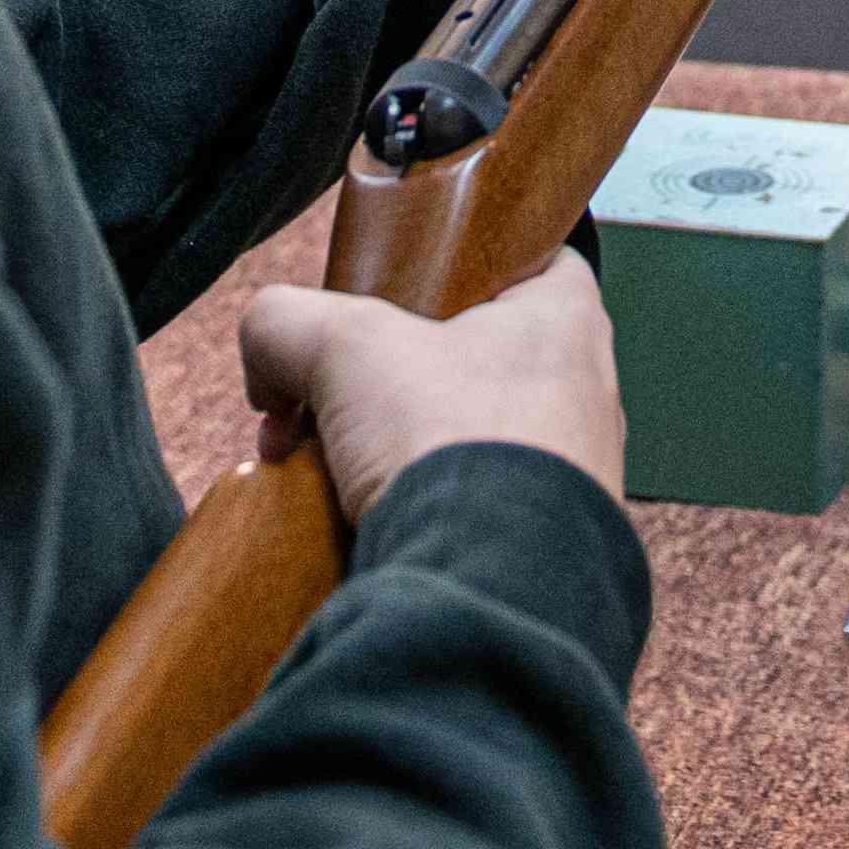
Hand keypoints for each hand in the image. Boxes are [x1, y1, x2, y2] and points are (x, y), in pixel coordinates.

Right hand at [242, 255, 625, 511]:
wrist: (484, 591)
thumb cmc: (452, 444)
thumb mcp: (344, 348)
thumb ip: (287, 323)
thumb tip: (265, 348)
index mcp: (567, 320)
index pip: (519, 257)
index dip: (447, 265)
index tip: (391, 292)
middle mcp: (583, 393)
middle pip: (466, 354)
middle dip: (377, 378)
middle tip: (319, 398)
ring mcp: (568, 474)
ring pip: (458, 435)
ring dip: (381, 448)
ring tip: (317, 467)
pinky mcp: (539, 544)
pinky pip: (466, 506)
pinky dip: (407, 507)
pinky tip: (349, 520)